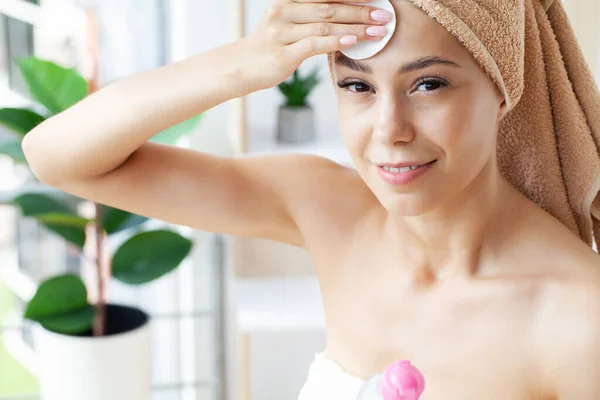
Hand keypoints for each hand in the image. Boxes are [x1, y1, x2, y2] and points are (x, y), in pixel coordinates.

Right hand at [241, 0, 392, 89]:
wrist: (240, 67)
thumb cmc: (270, 46)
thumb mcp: (289, 24)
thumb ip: (313, 17)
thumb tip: (348, 18)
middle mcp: (283, 11)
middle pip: (329, 7)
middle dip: (360, 10)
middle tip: (383, 15)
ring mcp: (281, 32)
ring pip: (325, 25)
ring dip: (355, 27)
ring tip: (377, 31)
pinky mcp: (282, 53)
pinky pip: (314, 44)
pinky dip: (335, 41)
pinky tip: (352, 41)